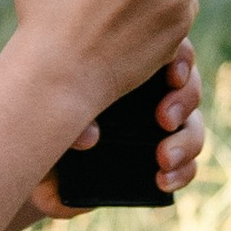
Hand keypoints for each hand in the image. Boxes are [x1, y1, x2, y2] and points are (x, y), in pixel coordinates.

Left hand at [33, 39, 204, 216]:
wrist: (38, 166)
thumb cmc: (41, 131)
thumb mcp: (45, 125)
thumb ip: (64, 127)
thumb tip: (88, 137)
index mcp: (124, 66)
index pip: (164, 49)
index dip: (178, 58)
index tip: (171, 77)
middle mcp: (147, 90)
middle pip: (187, 82)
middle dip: (184, 100)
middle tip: (164, 120)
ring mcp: (158, 125)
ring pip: (192, 123)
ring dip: (187, 141)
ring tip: (164, 159)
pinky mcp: (162, 158)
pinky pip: (188, 162)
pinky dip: (184, 171)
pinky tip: (165, 181)